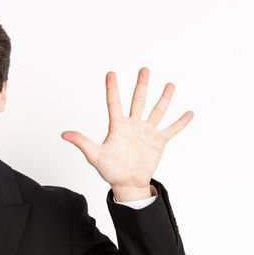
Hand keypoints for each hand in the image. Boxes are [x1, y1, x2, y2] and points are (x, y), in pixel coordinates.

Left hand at [62, 68, 192, 201]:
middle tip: (144, 70)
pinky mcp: (158, 142)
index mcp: (117, 127)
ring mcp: (147, 132)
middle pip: (138, 101)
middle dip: (141, 85)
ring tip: (170, 84)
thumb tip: (64, 134)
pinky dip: (180, 122)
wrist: (127, 184)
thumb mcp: (94, 156)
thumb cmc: (110, 171)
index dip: (112, 89)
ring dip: (164, 98)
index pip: (114, 103)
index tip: (111, 73)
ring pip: (157, 111)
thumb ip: (82, 142)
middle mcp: (133, 125)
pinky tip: (189, 112)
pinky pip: (171, 130)